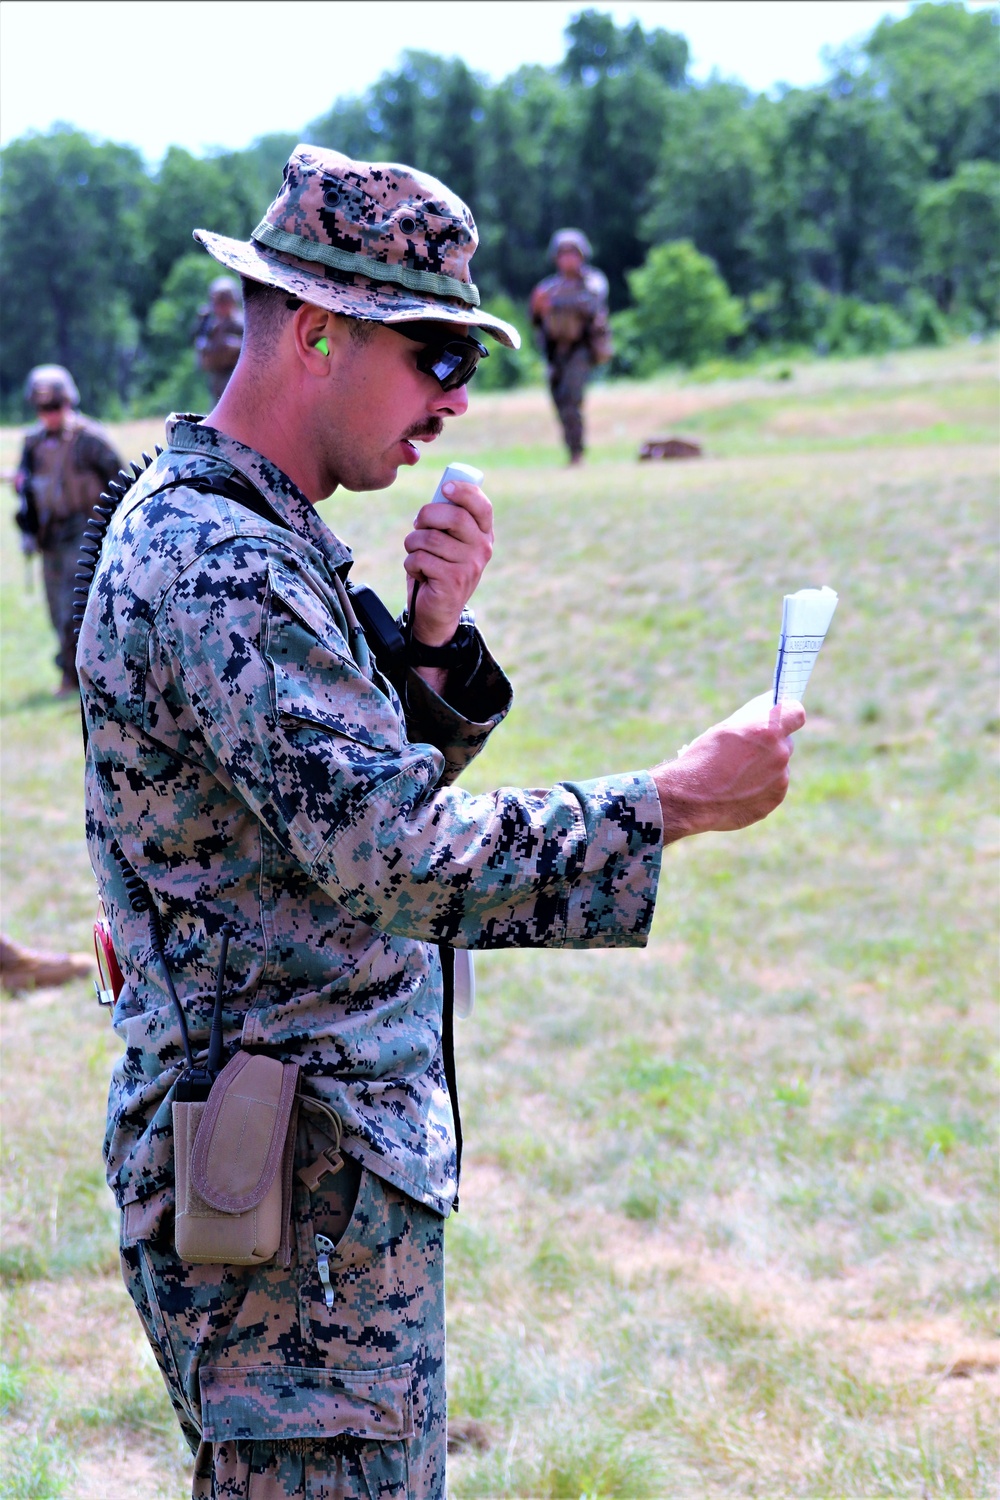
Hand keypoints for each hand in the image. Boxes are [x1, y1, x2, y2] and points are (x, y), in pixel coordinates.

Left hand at [404, 480, 493, 646]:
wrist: (437, 613)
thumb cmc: (438, 570)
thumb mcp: (447, 542)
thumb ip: (448, 520)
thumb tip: (441, 493)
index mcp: (483, 535)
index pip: (482, 506)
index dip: (464, 492)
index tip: (445, 487)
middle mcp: (482, 549)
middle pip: (454, 517)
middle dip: (427, 515)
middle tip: (418, 525)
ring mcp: (470, 566)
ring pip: (430, 538)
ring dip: (413, 544)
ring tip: (417, 555)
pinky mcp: (453, 580)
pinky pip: (421, 558)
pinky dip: (411, 564)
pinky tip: (420, 574)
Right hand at [652, 695, 805, 843]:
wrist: (690, 799)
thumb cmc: (703, 758)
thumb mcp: (726, 728)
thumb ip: (754, 716)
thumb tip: (772, 703)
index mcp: (768, 732)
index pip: (796, 713)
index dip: (788, 713)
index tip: (780, 716)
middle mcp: (779, 755)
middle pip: (785, 742)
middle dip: (770, 744)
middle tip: (746, 751)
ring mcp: (779, 781)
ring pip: (778, 767)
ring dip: (764, 767)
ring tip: (735, 775)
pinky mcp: (773, 801)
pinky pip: (772, 788)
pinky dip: (760, 787)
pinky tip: (737, 790)